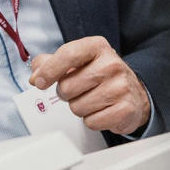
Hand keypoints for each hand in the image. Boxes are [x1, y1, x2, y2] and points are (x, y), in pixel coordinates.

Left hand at [28, 36, 150, 135]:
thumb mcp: (76, 61)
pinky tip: (101, 110)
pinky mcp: (126, 109)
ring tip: (91, 99)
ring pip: (77, 107)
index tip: (39, 82)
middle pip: (68, 87)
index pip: (68, 54)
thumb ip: (50, 63)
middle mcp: (112, 64)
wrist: (134, 92)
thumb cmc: (99, 76)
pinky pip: (91, 122)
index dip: (49, 70)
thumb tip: (35, 77)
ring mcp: (121, 87)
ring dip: (79, 107)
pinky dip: (91, 120)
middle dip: (66, 93)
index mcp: (97, 47)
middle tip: (77, 90)